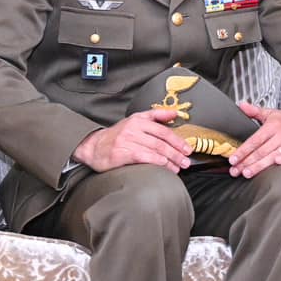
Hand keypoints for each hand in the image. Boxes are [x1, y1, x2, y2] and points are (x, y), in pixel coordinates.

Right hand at [74, 108, 190, 172]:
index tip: (187, 149)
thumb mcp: (135, 120)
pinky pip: (143, 157)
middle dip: (176, 152)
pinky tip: (164, 167)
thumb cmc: (117, 135)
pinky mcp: (121, 153)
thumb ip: (155, 115)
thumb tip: (174, 113)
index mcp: (139, 120)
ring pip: (154, 150)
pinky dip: (157, 162)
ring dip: (170, 160)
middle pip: (161, 141)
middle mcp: (133, 129)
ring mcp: (127, 141)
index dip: (178, 140)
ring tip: (178, 167)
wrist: (93, 146)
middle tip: (186, 161)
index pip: (163, 130)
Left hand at [229, 103, 280, 178]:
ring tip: (246, 173)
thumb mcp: (270, 113)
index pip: (255, 140)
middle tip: (236, 170)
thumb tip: (242, 106)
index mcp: (273, 126)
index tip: (234, 158)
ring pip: (271, 158)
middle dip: (246, 162)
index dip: (243, 150)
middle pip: (261, 151)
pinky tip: (270, 170)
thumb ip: (254, 111)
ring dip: (258, 167)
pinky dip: (279, 165)